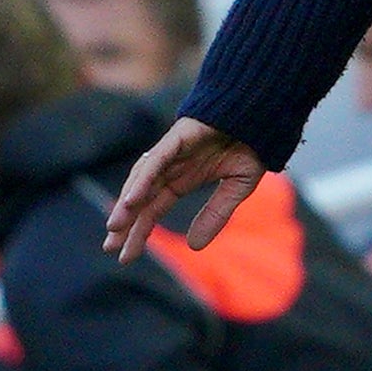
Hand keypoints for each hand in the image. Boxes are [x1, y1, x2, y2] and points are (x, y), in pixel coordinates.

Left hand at [104, 115, 264, 258]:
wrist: (263, 113)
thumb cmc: (252, 144)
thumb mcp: (236, 189)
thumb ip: (215, 215)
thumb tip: (194, 247)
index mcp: (182, 179)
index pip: (153, 210)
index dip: (139, 232)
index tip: (125, 257)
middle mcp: (171, 167)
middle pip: (141, 199)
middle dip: (125, 223)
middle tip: (108, 248)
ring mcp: (171, 151)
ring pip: (142, 180)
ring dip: (127, 204)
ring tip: (115, 228)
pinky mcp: (178, 136)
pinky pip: (156, 160)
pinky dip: (143, 179)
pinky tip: (132, 201)